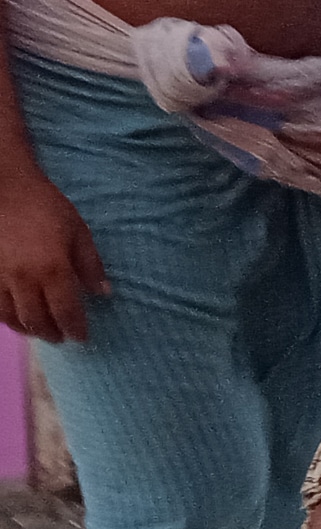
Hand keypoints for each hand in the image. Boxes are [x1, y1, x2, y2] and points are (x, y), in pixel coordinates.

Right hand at [0, 172, 106, 340]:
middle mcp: (24, 280)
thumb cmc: (46, 207)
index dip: (74, 328)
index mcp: (52, 269)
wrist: (4, 190)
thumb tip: (103, 293)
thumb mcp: (78, 232)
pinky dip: (7, 318)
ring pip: (12, 317)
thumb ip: (90, 265)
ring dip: (28, 329)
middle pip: (37, 319)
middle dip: (52, 333)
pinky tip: (16, 319)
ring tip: (41, 332)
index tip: (82, 337)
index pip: (66, 311)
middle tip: (62, 338)